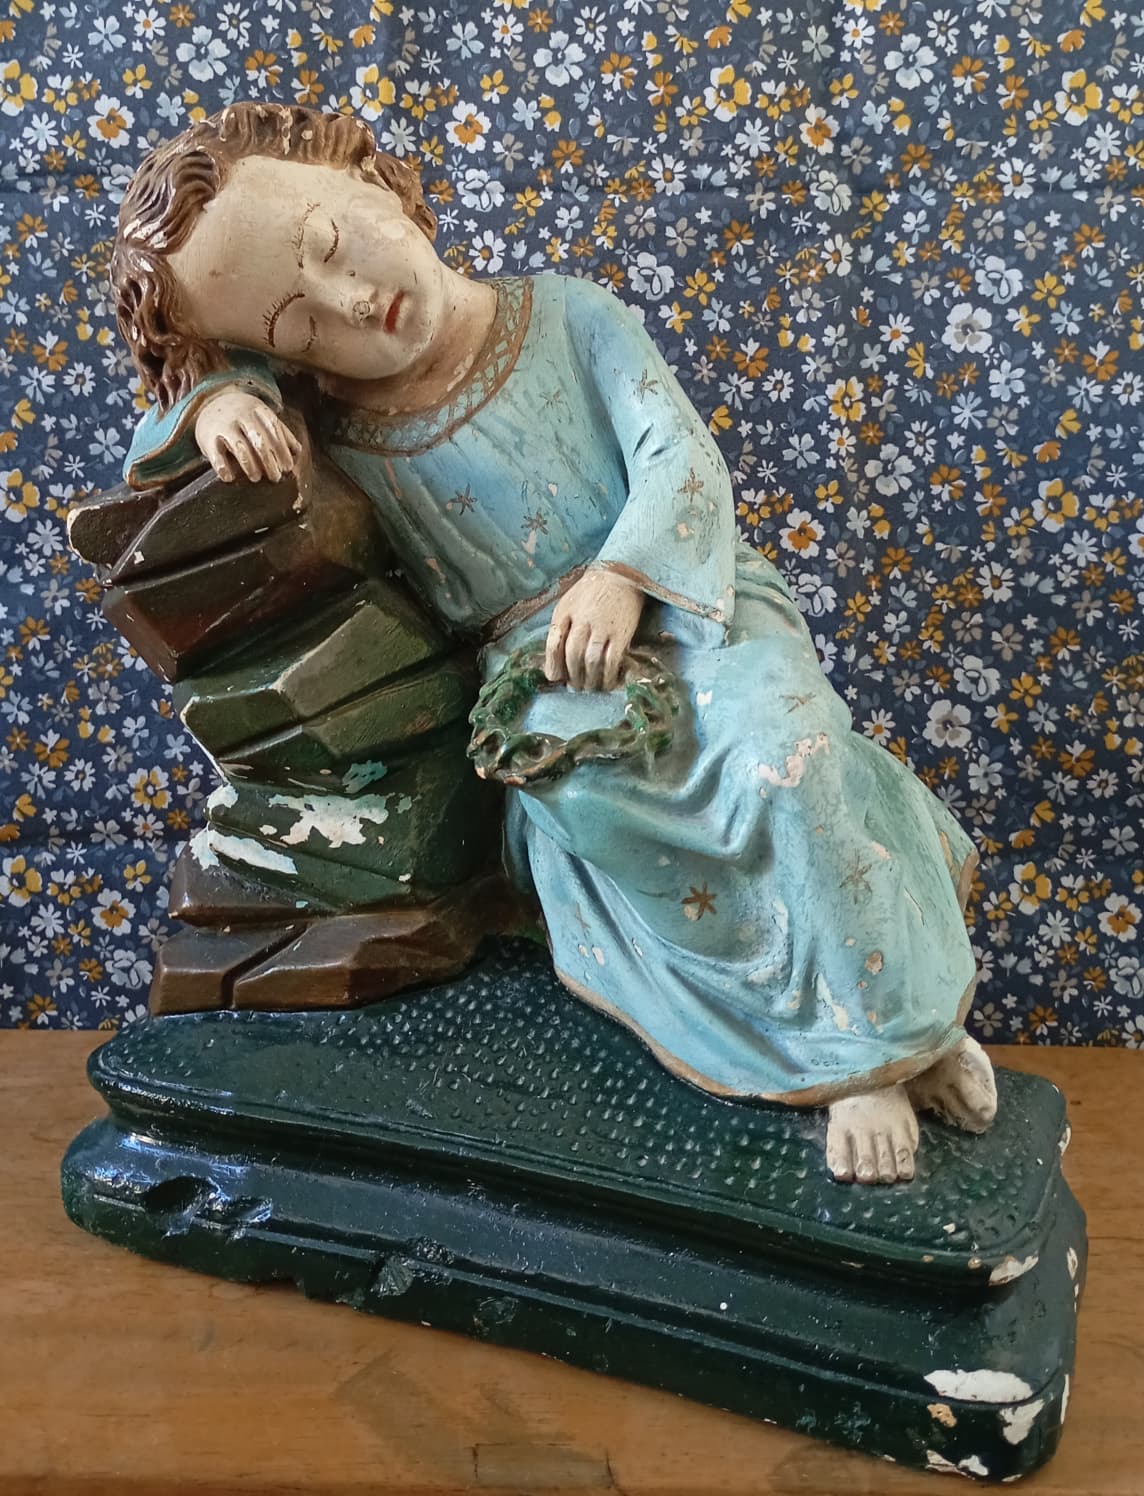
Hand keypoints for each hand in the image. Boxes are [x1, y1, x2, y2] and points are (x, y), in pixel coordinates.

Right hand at [194, 387, 301, 483]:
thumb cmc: (242, 415)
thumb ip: (280, 431)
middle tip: (276, 477)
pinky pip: (216, 455)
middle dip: (269, 461)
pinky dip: (223, 468)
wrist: (208, 402)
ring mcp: (223, 426)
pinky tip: (230, 478)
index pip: (273, 429)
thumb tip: (298, 451)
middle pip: (258, 440)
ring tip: (256, 477)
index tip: (288, 467)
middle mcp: (240, 415)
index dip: (282, 449)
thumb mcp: (261, 416)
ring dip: (250, 465)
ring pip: (240, 447)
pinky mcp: (207, 437)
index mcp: (256, 409)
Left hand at [545, 569, 643, 691]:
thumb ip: (560, 627)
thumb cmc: (590, 593)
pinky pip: (613, 659)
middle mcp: (583, 620)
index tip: (555, 678)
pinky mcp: (621, 633)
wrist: (621, 575)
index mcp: (566, 612)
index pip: (554, 642)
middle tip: (575, 687)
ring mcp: (603, 626)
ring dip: (589, 678)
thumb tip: (556, 659)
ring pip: (592, 659)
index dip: (553, 663)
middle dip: (572, 675)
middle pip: (573, 653)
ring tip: (589, 687)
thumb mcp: (568, 604)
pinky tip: (608, 683)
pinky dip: (609, 675)